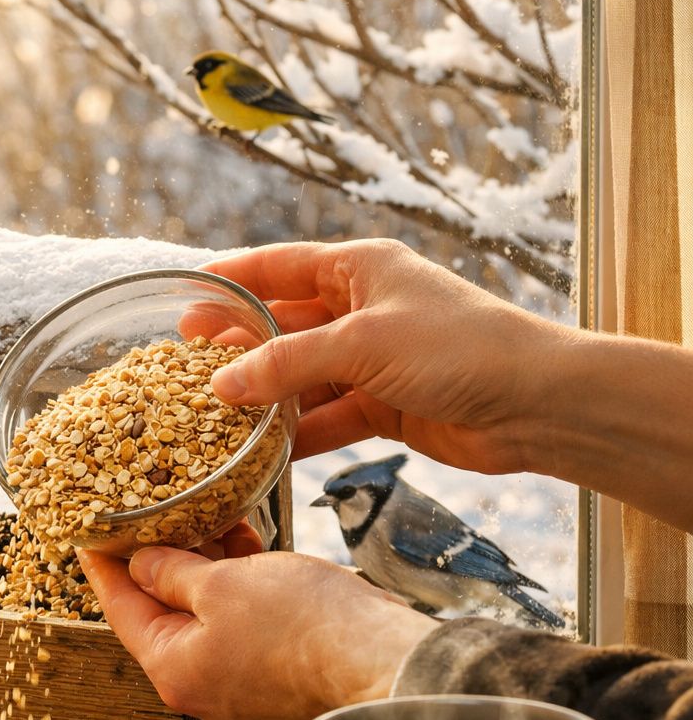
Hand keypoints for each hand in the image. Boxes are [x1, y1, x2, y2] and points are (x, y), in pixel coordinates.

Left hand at [78, 543, 435, 719]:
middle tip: (147, 514)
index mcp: (174, 669)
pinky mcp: (278, 673)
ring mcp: (241, 684)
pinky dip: (240, 584)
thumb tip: (143, 566)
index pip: (122, 610)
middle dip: (160, 559)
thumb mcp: (222, 584)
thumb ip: (173, 572)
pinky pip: (243, 623)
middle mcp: (201, 685)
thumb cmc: (303, 626)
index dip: (105, 566)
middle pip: (164, 613)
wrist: (384, 661)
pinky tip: (246, 540)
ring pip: (208, 614)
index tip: (89, 535)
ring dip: (205, 565)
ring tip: (202, 513)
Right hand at [202, 239, 567, 473]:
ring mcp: (370, 360)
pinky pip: (323, 418)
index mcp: (358, 268)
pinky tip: (258, 453)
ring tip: (209, 416)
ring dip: (261, 398)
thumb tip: (221, 383)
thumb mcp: (363, 343)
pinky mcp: (381, 406)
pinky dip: (294, 435)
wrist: (536, 405)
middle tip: (183, 366)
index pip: (277, 266)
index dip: (229, 281)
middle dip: (235, 346)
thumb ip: (288, 363)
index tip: (183, 298)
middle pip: (281, 325)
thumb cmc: (460, 348)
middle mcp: (360, 310)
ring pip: (298, 377)